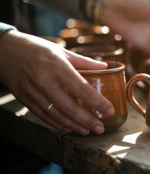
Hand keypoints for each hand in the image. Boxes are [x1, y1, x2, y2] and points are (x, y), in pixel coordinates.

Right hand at [0, 30, 114, 134]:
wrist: (4, 50)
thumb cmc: (36, 48)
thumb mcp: (61, 50)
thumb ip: (84, 61)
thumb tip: (105, 67)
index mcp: (57, 66)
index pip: (82, 89)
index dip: (98, 102)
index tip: (110, 110)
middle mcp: (45, 81)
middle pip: (69, 107)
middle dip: (87, 120)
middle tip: (101, 128)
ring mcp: (33, 92)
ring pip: (56, 115)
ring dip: (74, 125)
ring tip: (88, 131)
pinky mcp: (25, 99)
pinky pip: (44, 116)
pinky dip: (58, 124)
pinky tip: (70, 127)